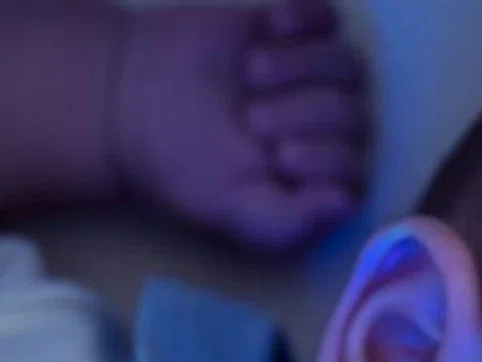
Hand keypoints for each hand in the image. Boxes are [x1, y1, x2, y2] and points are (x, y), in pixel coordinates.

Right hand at [112, 0, 367, 252]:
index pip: (354, 170)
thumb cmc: (182, 164)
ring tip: (252, 69)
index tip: (278, 155)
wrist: (127, 99)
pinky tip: (271, 24)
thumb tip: (344, 205)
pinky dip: (307, 16)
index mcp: (316, 184)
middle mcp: (325, 134)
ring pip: (347, 66)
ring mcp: (315, 81)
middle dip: (306, 115)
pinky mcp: (295, 35)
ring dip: (304, 64)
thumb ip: (290, 222)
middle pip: (353, 116)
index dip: (326, 159)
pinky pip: (328, 17)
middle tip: (252, 118)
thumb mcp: (231, 207)